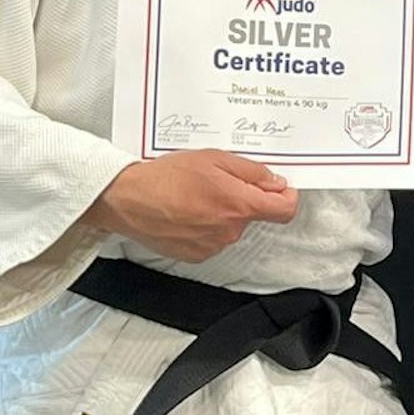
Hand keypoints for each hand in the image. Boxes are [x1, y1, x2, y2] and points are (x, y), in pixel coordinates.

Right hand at [81, 149, 298, 261]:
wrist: (127, 199)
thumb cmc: (166, 176)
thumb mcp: (214, 159)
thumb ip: (251, 172)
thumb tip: (276, 183)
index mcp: (239, 205)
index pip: (284, 210)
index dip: (287, 197)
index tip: (280, 188)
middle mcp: (229, 230)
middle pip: (253, 215)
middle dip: (243, 198)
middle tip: (217, 181)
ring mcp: (212, 246)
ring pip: (231, 227)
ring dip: (222, 213)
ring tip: (195, 196)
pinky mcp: (195, 255)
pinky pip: (212, 239)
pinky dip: (206, 226)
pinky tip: (186, 212)